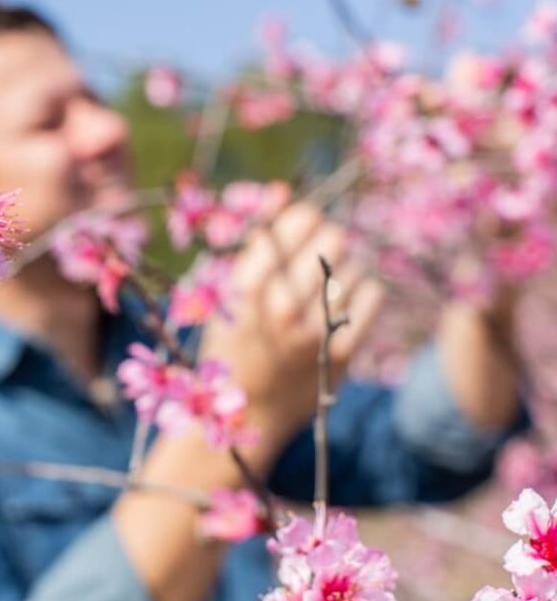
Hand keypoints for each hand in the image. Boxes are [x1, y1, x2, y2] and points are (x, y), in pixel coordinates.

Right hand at [200, 202, 383, 446]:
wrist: (250, 410)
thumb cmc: (236, 344)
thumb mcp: (228, 295)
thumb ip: (255, 245)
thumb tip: (282, 191)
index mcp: (246, 288)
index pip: (293, 224)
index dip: (302, 219)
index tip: (303, 224)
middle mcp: (279, 307)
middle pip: (332, 239)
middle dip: (328, 240)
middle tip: (321, 252)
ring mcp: (312, 331)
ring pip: (354, 266)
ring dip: (344, 269)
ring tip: (326, 287)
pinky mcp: (341, 351)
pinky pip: (372, 294)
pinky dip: (363, 290)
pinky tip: (345, 301)